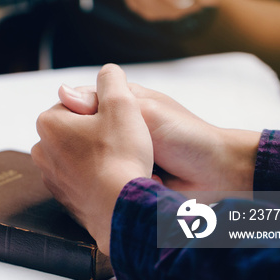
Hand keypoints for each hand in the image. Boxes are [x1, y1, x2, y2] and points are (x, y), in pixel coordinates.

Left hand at [32, 65, 152, 254]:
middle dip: (99, 133)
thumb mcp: (122, 104)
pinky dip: (98, 178)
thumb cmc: (121, 155)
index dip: (104, 111)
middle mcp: (42, 150)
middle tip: (124, 143)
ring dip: (99, 156)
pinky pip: (83, 180)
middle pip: (78, 130)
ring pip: (81, 155)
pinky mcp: (65, 199)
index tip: (120, 124)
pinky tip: (117, 181)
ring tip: (123, 163)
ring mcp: (51, 178)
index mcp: (48, 123)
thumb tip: (107, 71)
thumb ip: (112, 80)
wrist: (121, 210)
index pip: (79, 105)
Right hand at [58, 83, 260, 197]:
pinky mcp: (126, 176)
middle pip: (84, 133)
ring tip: (109, 173)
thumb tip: (61, 92)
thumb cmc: (185, 136)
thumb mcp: (145, 112)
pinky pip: (106, 180)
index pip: (82, 103)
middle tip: (97, 155)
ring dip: (102, 167)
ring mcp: (121, 153)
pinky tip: (116, 188)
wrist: (218, 174)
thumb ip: (107, 102)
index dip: (72, 115)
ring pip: (93, 160)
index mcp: (122, 103)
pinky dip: (112, 183)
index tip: (70, 128)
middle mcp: (118, 127)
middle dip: (88, 147)